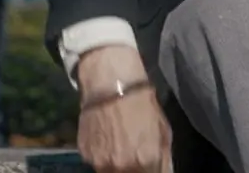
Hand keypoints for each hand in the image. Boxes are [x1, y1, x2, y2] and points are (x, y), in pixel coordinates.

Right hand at [77, 46, 171, 172]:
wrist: (111, 83)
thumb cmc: (142, 103)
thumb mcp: (163, 130)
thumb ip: (163, 158)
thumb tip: (161, 171)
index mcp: (146, 161)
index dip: (152, 172)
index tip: (150, 166)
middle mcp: (122, 167)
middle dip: (135, 170)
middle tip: (134, 154)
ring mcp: (100, 163)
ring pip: (110, 172)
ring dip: (117, 166)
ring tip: (120, 145)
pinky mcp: (85, 155)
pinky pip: (96, 163)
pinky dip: (103, 156)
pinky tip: (107, 138)